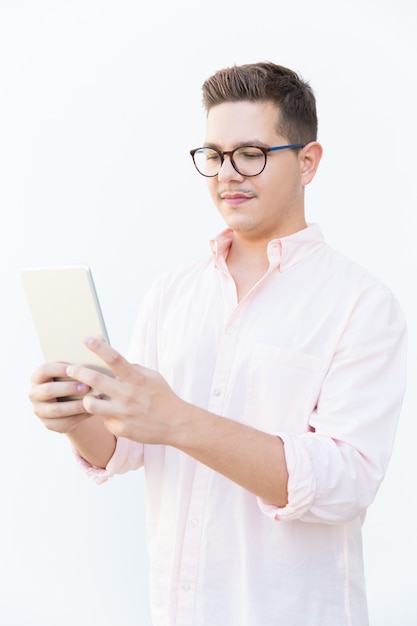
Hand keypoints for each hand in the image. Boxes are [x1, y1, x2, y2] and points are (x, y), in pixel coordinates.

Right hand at [29, 362, 92, 433]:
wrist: (70, 402)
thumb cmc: (71, 381)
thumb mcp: (69, 374)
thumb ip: (74, 371)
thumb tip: (87, 369)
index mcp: (37, 377)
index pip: (44, 370)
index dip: (59, 369)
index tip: (75, 369)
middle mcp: (34, 394)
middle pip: (48, 390)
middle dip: (69, 388)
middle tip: (86, 386)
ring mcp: (39, 411)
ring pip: (56, 410)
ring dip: (76, 405)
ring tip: (92, 400)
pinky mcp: (49, 424)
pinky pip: (64, 422)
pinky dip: (79, 417)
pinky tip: (92, 411)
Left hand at [66, 337, 185, 444]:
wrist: (176, 424)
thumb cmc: (162, 397)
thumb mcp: (152, 377)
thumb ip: (133, 369)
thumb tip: (114, 361)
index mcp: (136, 378)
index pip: (114, 358)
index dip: (99, 347)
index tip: (86, 339)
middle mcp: (128, 395)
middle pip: (95, 380)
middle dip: (78, 372)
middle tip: (70, 369)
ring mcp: (123, 413)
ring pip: (90, 404)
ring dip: (86, 399)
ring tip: (88, 397)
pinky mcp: (121, 429)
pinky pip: (104, 420)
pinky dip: (107, 417)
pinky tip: (115, 417)